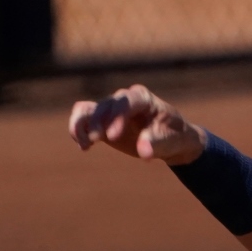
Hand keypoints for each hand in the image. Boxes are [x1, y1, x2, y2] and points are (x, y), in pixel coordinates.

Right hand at [68, 84, 205, 164]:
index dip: (116, 117)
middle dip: (97, 121)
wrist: (171, 140)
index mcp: (143, 98)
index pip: (126, 102)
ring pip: (88, 109)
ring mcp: (112, 109)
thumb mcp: (169, 141)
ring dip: (82, 125)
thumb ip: (155, 144)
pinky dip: (78, 129)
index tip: (111, 137)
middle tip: (94, 140)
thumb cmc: (173, 137)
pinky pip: (83, 118)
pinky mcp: (103, 121)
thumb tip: (144, 152)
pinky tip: (84, 147)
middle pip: (104, 105)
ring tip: (85, 144)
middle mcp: (124, 99)